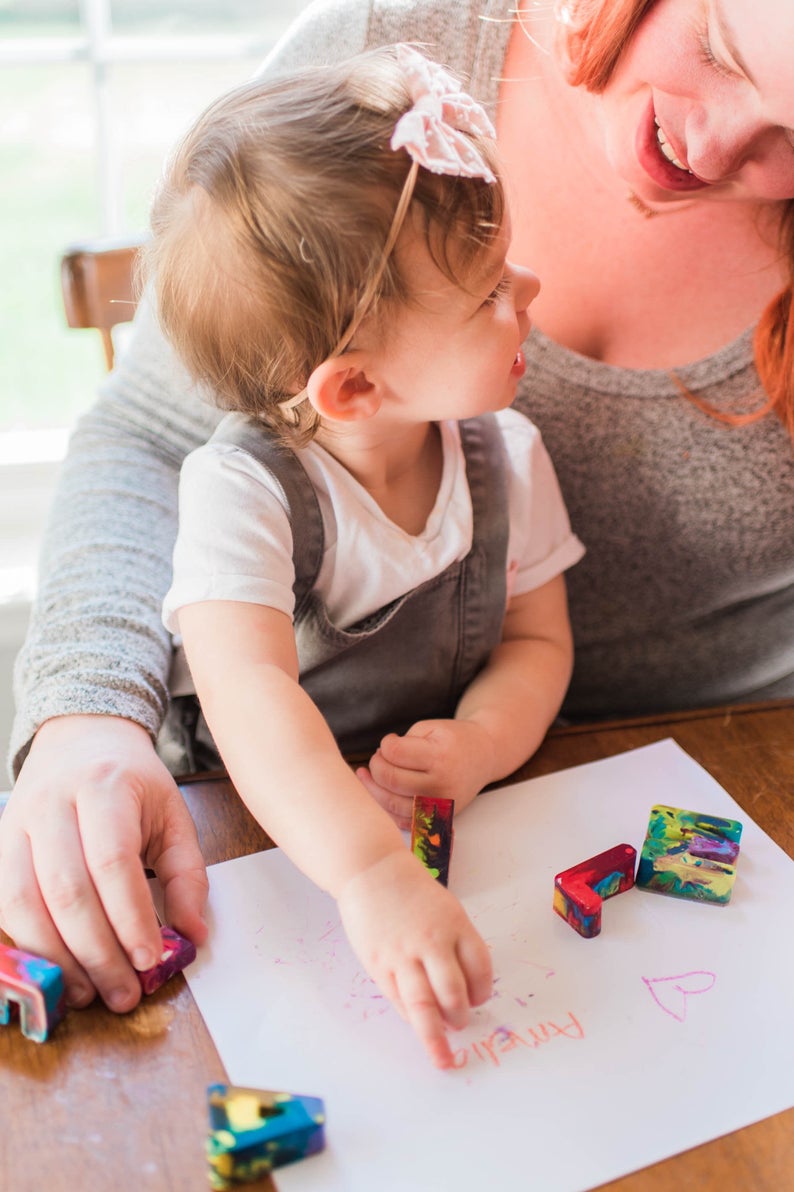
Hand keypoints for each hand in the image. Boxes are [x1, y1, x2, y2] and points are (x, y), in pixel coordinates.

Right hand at [0, 715, 207, 1011]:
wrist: (81, 737)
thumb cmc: (132, 781)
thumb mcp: (173, 814)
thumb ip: (188, 875)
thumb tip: (192, 936)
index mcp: (105, 787)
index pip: (112, 862)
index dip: (129, 918)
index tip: (148, 959)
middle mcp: (53, 804)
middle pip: (67, 890)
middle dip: (96, 952)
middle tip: (122, 991)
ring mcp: (16, 824)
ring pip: (24, 903)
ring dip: (56, 957)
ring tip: (89, 991)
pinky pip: (3, 904)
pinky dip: (27, 944)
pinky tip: (55, 968)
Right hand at [337, 849, 491, 1067]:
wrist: (372, 872)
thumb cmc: (412, 893)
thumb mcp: (446, 910)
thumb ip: (456, 945)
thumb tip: (465, 987)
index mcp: (455, 925)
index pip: (480, 968)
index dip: (483, 990)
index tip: (479, 998)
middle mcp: (431, 942)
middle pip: (454, 992)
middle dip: (461, 1016)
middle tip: (461, 1023)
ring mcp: (403, 955)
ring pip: (424, 1006)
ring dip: (436, 1035)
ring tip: (443, 1054)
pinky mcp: (378, 964)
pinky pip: (398, 1000)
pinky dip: (410, 1017)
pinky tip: (416, 1022)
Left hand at [356, 719, 494, 829]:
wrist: (484, 757)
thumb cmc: (453, 740)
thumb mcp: (430, 728)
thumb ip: (402, 743)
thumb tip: (377, 762)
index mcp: (439, 757)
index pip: (394, 753)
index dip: (385, 744)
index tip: (390, 740)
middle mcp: (441, 785)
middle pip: (390, 779)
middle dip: (376, 766)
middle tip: (379, 757)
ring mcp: (439, 805)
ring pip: (391, 804)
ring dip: (373, 788)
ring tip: (368, 775)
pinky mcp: (438, 818)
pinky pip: (402, 821)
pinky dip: (386, 808)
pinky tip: (380, 792)